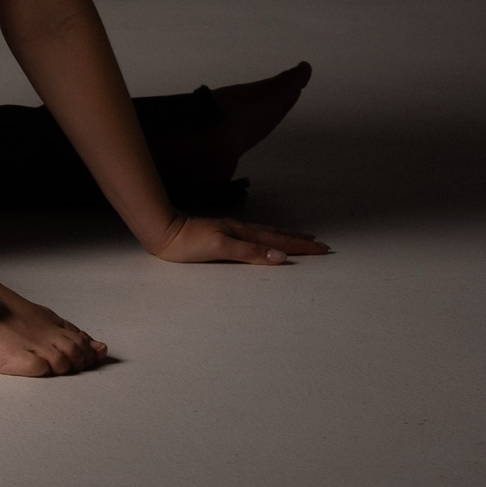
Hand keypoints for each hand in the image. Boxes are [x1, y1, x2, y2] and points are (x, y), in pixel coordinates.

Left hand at [151, 214, 329, 264]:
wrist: (163, 231)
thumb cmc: (188, 243)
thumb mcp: (221, 248)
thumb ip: (250, 252)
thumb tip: (281, 256)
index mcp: (243, 234)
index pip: (279, 241)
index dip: (301, 246)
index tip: (322, 248)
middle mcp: (240, 230)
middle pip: (277, 235)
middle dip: (300, 240)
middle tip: (320, 244)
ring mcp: (231, 231)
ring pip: (266, 233)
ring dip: (286, 237)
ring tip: (300, 237)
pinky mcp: (222, 234)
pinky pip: (253, 235)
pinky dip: (267, 237)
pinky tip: (264, 238)